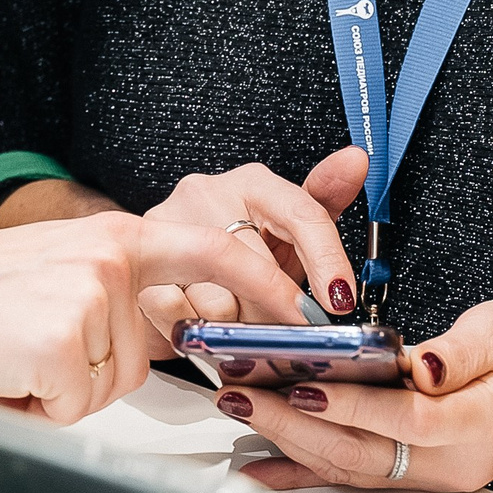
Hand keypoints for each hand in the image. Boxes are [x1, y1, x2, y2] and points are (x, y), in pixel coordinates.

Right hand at [0, 213, 307, 424]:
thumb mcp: (63, 266)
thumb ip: (120, 284)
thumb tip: (168, 324)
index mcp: (117, 236)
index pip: (216, 253)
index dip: (267, 287)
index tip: (305, 313)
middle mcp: (111, 259)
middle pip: (146, 353)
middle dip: (95, 370)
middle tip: (39, 347)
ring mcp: (89, 298)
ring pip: (110, 385)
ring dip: (64, 387)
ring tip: (18, 352)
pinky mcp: (61, 343)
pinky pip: (75, 404)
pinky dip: (38, 403)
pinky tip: (7, 370)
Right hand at [138, 149, 367, 348]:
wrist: (158, 261)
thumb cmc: (233, 250)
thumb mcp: (284, 232)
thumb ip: (323, 202)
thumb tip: (356, 160)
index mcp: (253, 182)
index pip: (302, 213)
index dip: (327, 261)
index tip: (339, 300)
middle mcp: (207, 192)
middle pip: (260, 269)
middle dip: (276, 312)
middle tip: (281, 328)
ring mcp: (167, 223)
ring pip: (220, 301)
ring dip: (235, 328)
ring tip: (235, 324)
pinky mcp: (136, 261)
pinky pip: (181, 314)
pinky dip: (199, 332)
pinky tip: (202, 324)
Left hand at [226, 299, 492, 492]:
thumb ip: (464, 349)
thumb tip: (423, 364)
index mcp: (481, 423)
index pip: (405, 417)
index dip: (350, 403)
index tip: (302, 381)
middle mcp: (452, 462)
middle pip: (360, 451)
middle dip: (292, 422)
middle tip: (241, 393)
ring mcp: (433, 474)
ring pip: (349, 466)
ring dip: (288, 440)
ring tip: (238, 409)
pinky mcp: (416, 470)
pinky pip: (353, 472)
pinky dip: (304, 470)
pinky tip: (262, 467)